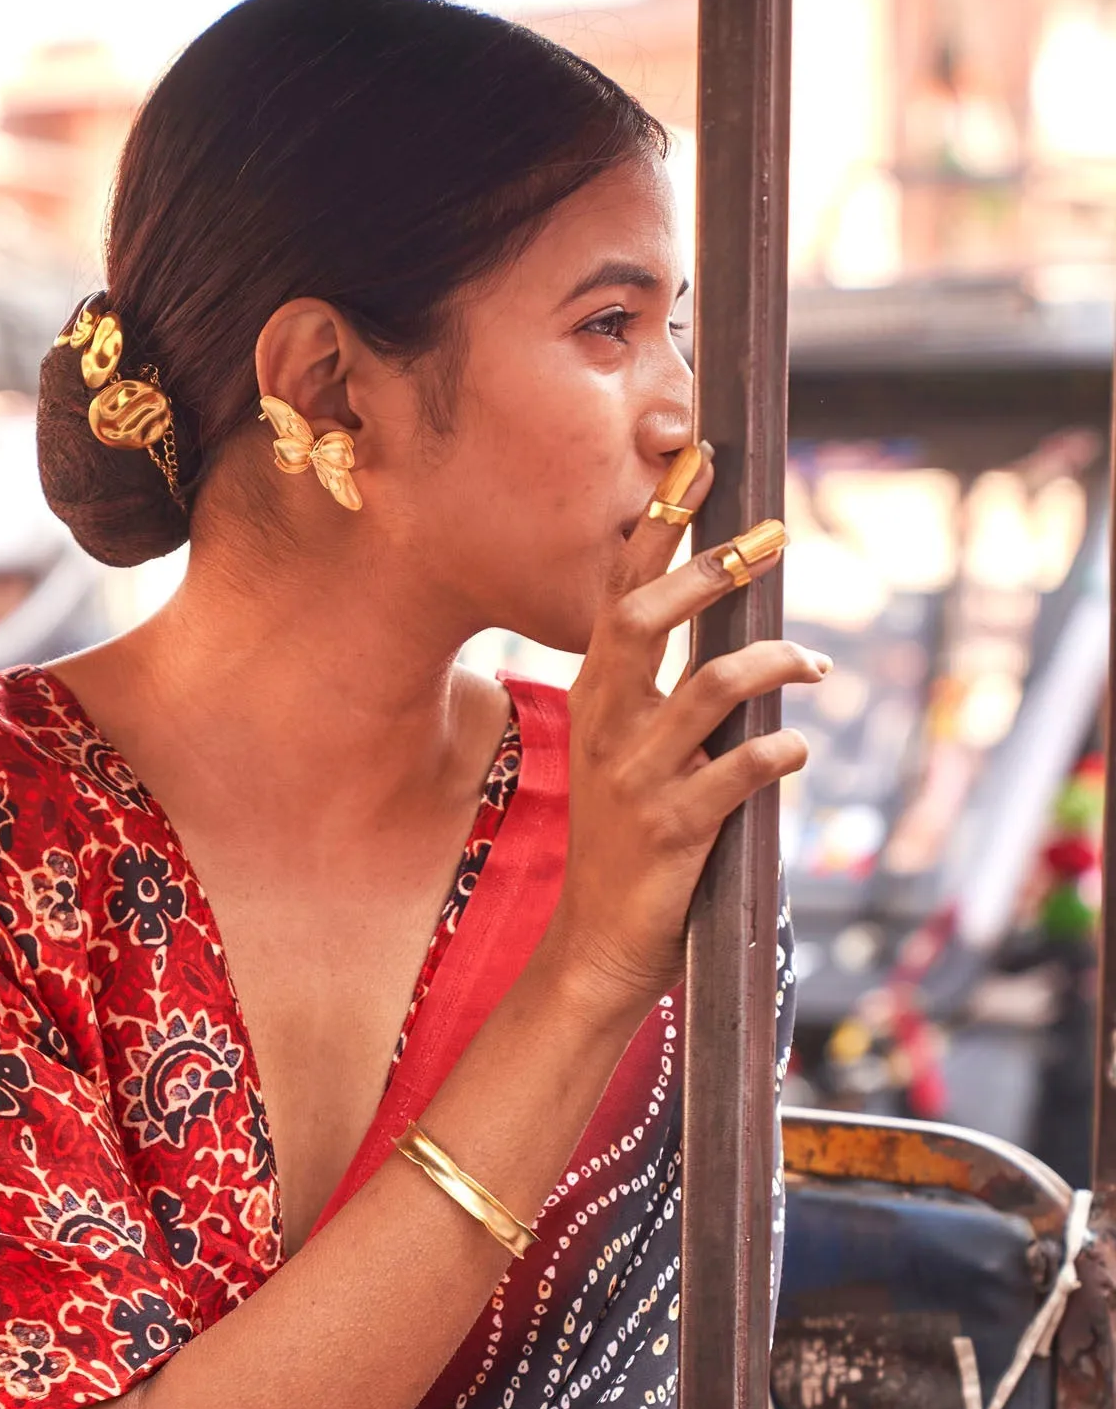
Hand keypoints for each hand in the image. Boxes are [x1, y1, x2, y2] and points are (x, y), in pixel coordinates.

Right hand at [546, 449, 827, 1014]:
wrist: (598, 944)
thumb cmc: (625, 841)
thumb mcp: (622, 755)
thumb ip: (656, 693)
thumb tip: (732, 629)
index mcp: (595, 701)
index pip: (620, 594)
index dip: (657, 527)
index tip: (696, 465)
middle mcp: (608, 729)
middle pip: (644, 619)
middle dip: (707, 568)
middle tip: (767, 538)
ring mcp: (638, 778)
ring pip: (713, 687)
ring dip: (775, 664)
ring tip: (812, 666)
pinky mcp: (676, 828)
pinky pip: (742, 770)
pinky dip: (781, 753)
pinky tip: (798, 753)